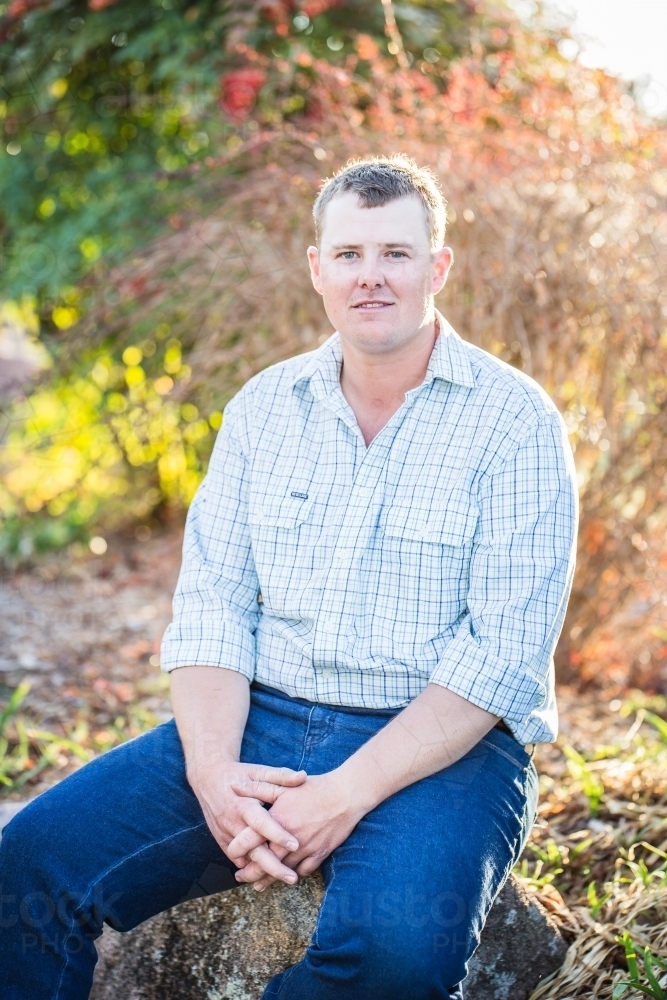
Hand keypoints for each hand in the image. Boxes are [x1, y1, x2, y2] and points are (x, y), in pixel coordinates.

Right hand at [188, 761, 307, 884]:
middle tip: (293, 878)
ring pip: (245, 859)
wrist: (208, 779)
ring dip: (263, 872)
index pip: (261, 823)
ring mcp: (226, 834)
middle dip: (273, 867)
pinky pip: (237, 859)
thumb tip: (303, 776)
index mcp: (244, 805)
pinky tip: (268, 876)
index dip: (277, 834)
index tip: (295, 845)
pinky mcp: (222, 841)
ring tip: (284, 880)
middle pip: (253, 850)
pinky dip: (251, 868)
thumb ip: (280, 776)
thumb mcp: (258, 771)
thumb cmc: (238, 774)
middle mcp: (234, 823)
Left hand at [229, 769, 367, 890]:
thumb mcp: (283, 785)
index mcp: (277, 821)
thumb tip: (233, 786)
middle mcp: (289, 839)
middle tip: (240, 877)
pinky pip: (304, 871)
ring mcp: (305, 849)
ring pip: (282, 871)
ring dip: (269, 879)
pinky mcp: (320, 854)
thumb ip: (256, 788)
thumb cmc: (313, 788)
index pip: (249, 842)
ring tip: (258, 884)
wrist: (346, 795)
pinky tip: (287, 877)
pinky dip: (294, 875)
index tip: (231, 855)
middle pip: (263, 863)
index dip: (236, 850)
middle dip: (249, 873)